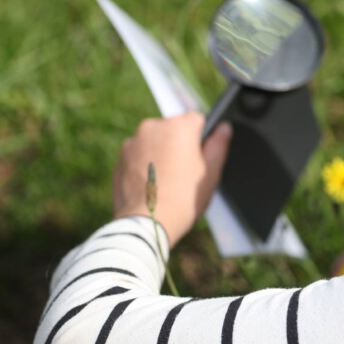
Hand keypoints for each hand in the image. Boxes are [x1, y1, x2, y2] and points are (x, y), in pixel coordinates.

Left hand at [113, 113, 231, 246]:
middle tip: (186, 173)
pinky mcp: (120, 158)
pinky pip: (138, 156)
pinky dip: (145, 166)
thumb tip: (223, 128)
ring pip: (154, 142)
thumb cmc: (183, 199)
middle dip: (179, 145)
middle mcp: (153, 127)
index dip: (202, 138)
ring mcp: (133, 142)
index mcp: (179, 126)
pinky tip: (153, 186)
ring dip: (161, 154)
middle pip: (173, 130)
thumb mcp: (211, 173)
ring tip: (168, 183)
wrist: (146, 223)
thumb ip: (219, 145)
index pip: (197, 119)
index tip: (202, 156)